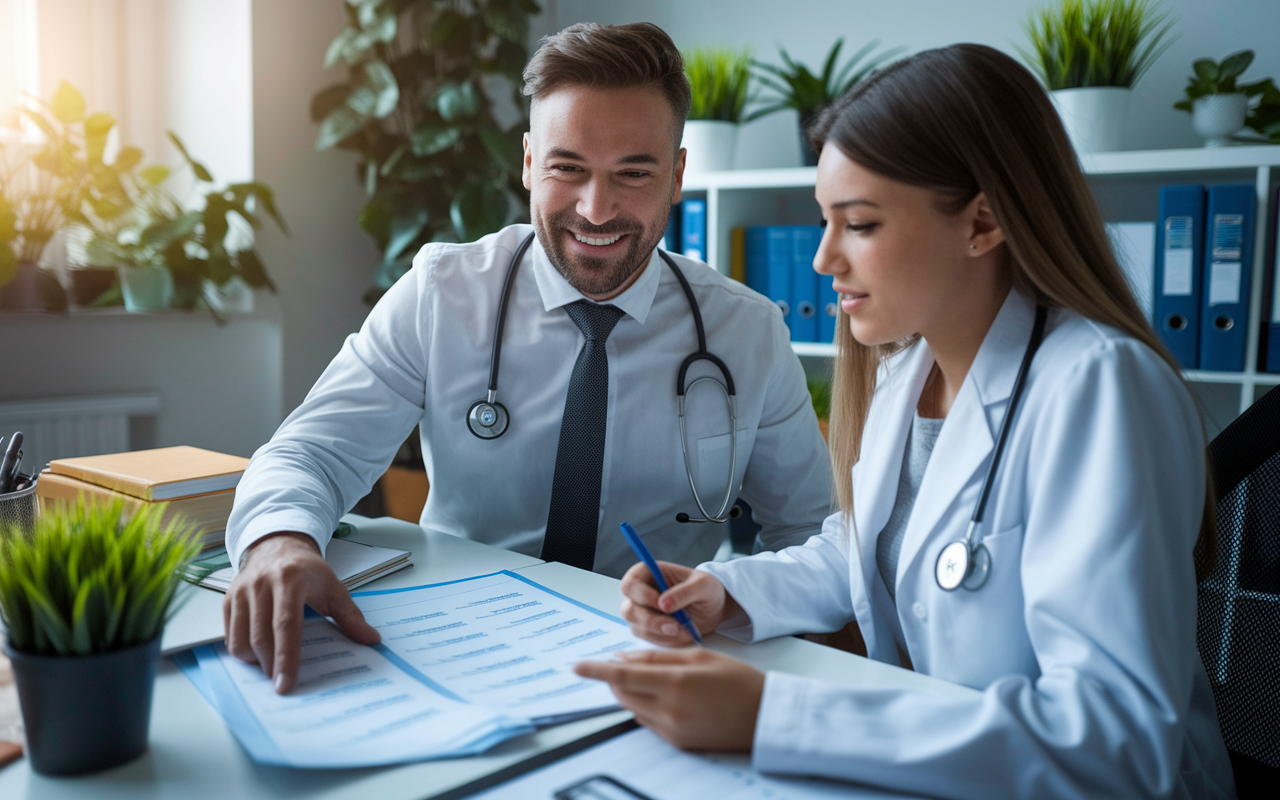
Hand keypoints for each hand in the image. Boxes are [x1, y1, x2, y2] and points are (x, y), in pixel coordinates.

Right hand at [223, 532, 380, 693]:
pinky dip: (242, 651)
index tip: (286, 684)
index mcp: (291, 579)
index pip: (286, 625)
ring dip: (254, 661)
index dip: (286, 658)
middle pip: (260, 636)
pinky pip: (229, 635)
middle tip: (281, 681)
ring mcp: (241, 592)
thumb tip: (371, 639)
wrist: (278, 547)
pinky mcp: (228, 600)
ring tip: (270, 665)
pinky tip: (257, 654)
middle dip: (270, 665)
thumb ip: (351, 615)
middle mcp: (261, 584)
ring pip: (240, 639)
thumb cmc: (307, 571)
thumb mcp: (333, 587)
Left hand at [574, 648, 763, 751]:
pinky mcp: (677, 742)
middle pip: (623, 693)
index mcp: (674, 683)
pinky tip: (660, 695)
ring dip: (629, 692)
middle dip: (614, 677)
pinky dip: (645, 706)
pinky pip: (648, 721)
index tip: (577, 666)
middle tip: (619, 663)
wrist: (764, 716)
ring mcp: (671, 729)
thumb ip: (658, 657)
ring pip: (633, 708)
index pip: (622, 675)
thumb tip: (626, 657)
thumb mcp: (698, 656)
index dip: (596, 670)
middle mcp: (668, 710)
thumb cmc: (738, 681)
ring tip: (645, 677)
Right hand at [619, 561, 739, 646]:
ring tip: (685, 630)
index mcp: (648, 573)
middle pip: (628, 610)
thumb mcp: (703, 585)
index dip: (642, 596)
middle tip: (674, 626)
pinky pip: (649, 640)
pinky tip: (683, 634)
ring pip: (637, 627)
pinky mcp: (648, 630)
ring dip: (661, 633)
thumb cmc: (707, 589)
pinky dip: (666, 640)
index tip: (663, 605)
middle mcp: (640, 593)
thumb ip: (684, 592)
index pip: (629, 584)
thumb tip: (663, 603)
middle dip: (651, 621)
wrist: (713, 608)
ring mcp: (642, 613)